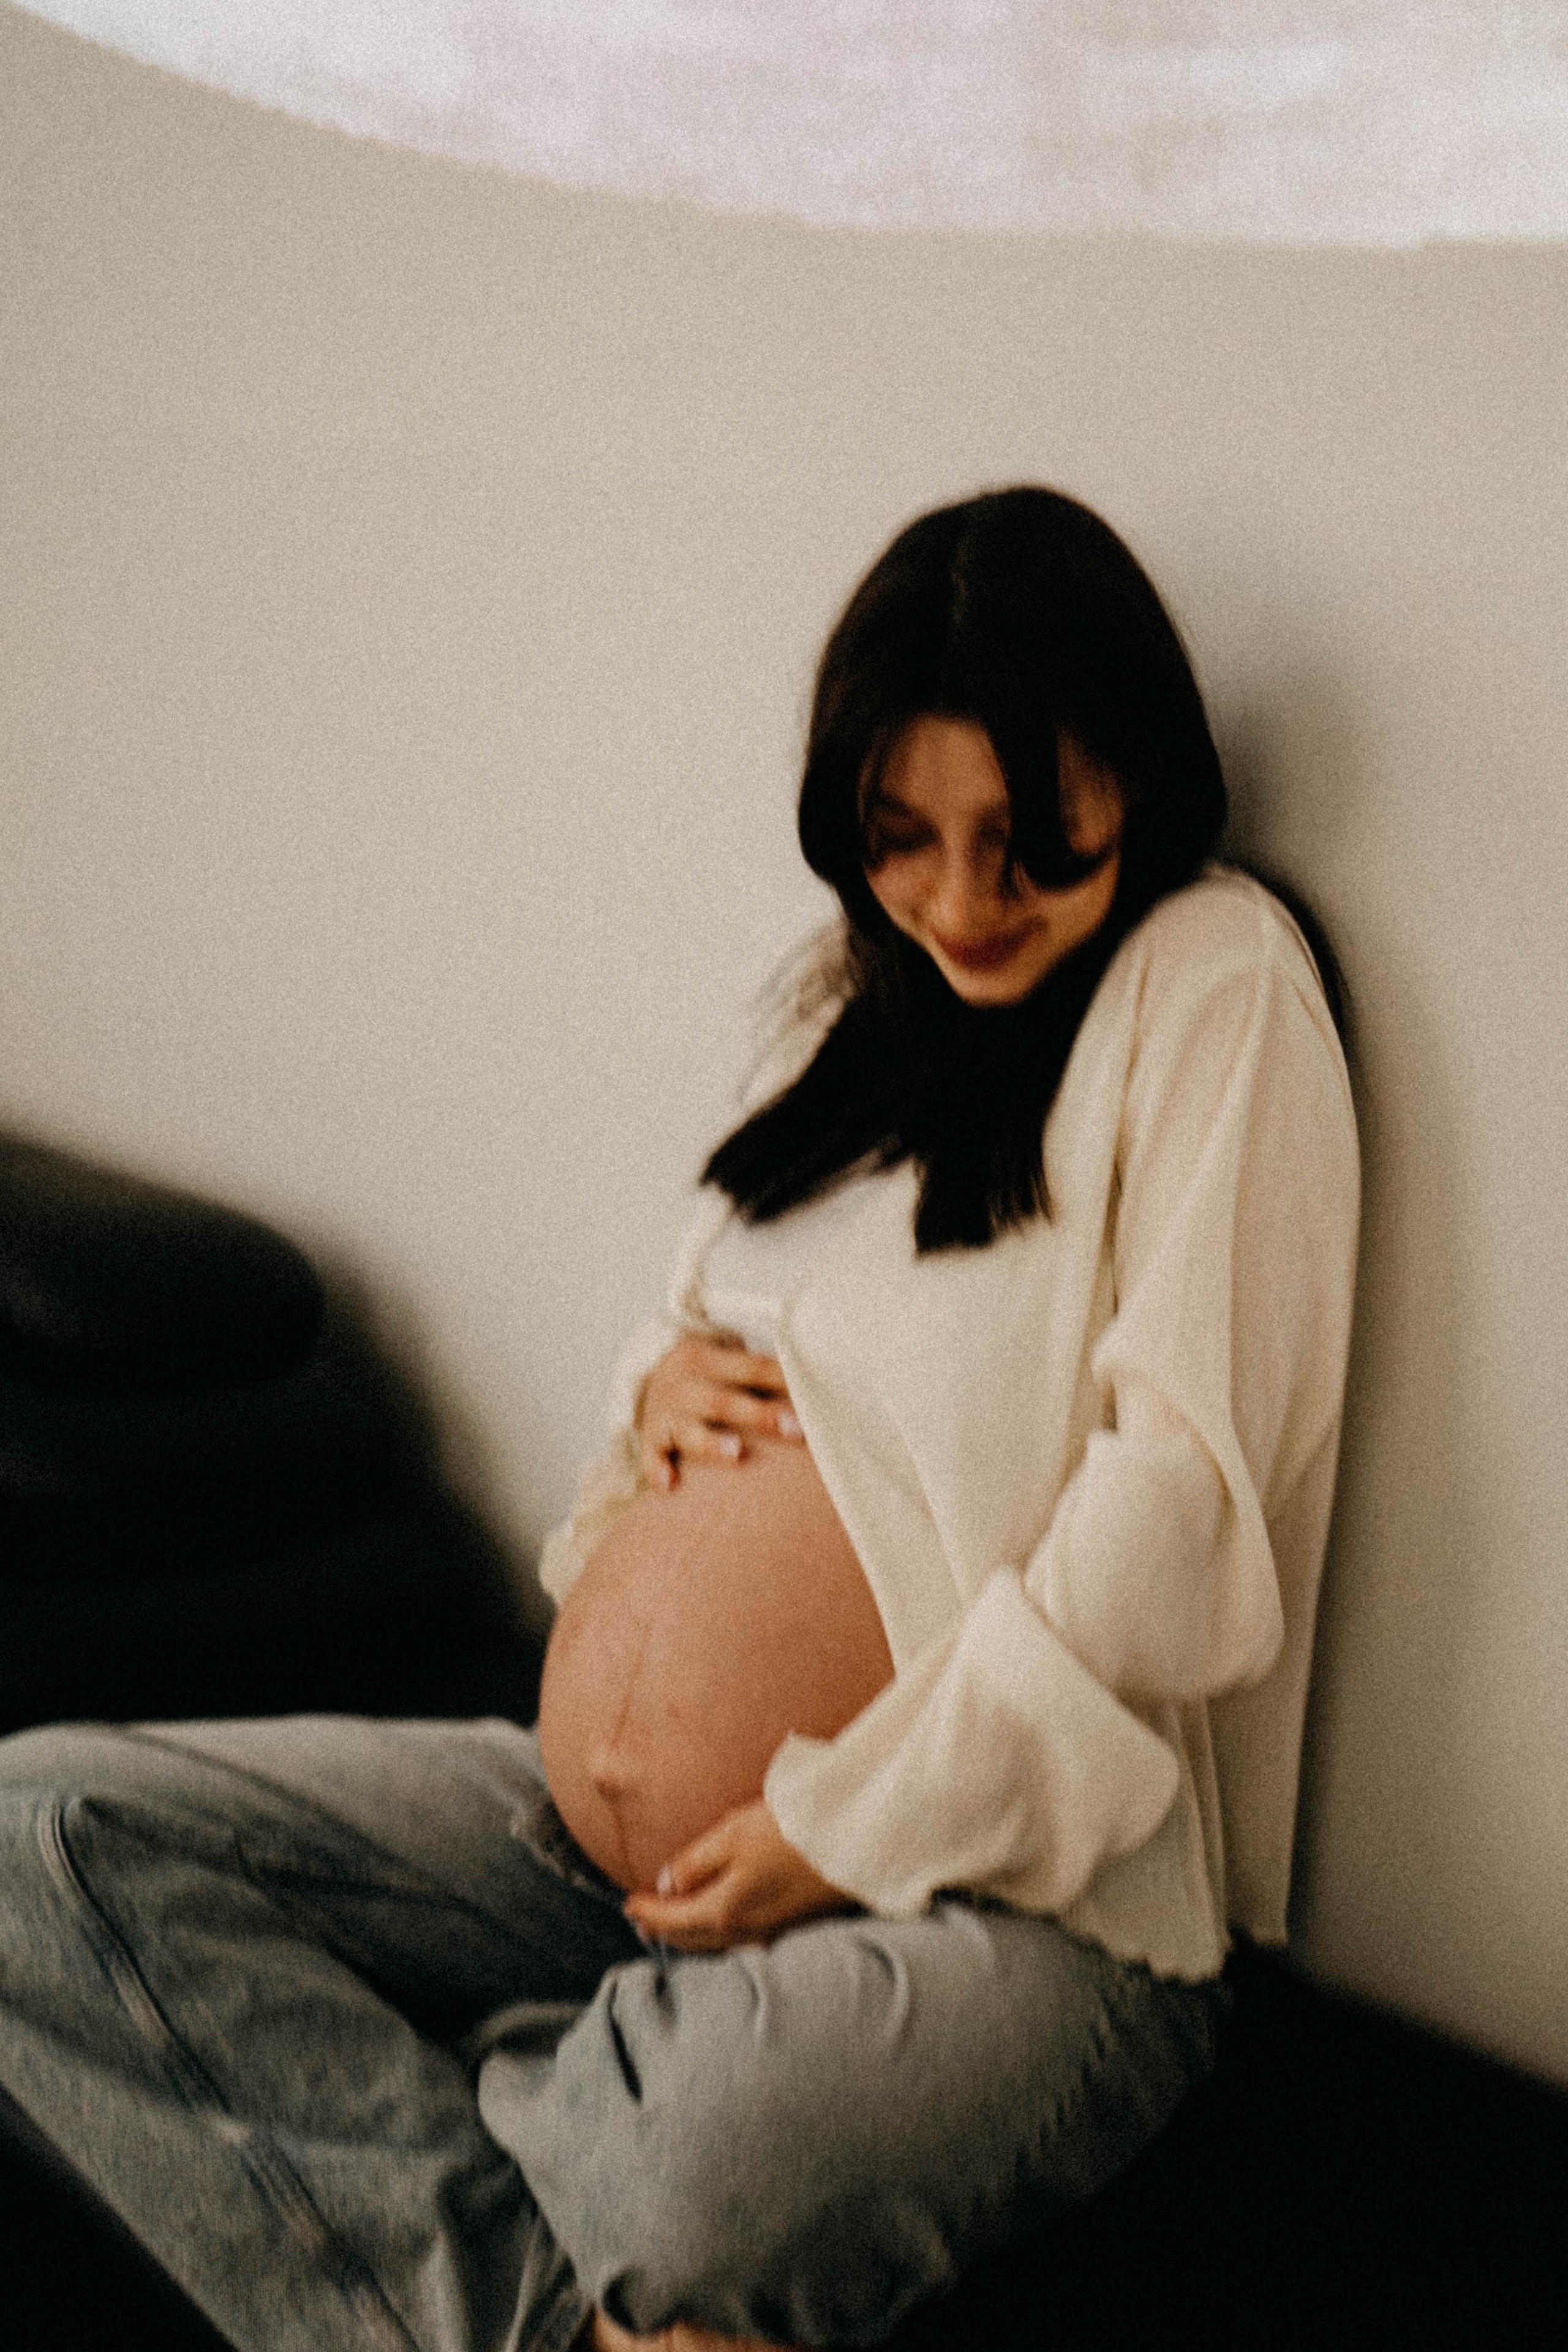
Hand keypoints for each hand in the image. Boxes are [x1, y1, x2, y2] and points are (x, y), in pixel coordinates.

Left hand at [623, 1802, 851, 1950]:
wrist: (853, 1840)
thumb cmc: (790, 1831)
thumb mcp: (732, 1834)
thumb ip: (695, 1863)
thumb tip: (667, 1884)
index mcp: (724, 1910)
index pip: (673, 1919)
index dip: (647, 1912)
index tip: (628, 1905)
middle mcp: (745, 1931)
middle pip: (693, 1938)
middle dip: (664, 1930)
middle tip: (642, 1921)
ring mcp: (770, 1932)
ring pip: (717, 1942)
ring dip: (689, 1935)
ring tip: (672, 1925)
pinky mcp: (790, 1925)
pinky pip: (740, 1939)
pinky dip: (718, 1934)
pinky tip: (717, 1923)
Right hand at [636, 1334, 802, 1491]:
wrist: (649, 1383)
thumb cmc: (706, 1380)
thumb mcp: (724, 1367)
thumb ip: (760, 1377)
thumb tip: (817, 1390)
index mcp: (703, 1357)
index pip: (750, 1368)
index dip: (782, 1381)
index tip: (812, 1399)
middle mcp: (681, 1383)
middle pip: (722, 1401)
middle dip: (759, 1415)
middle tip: (794, 1430)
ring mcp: (662, 1414)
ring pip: (687, 1429)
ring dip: (712, 1442)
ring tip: (737, 1453)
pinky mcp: (650, 1440)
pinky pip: (651, 1456)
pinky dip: (657, 1469)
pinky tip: (669, 1484)